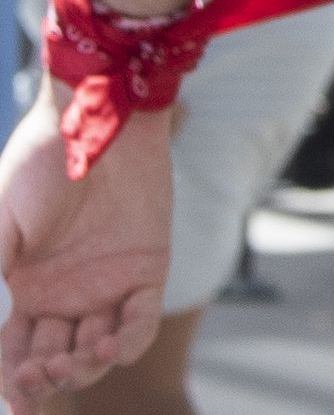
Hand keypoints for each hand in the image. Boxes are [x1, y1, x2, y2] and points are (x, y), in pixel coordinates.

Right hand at [1, 88, 170, 400]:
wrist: (96, 119)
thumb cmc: (38, 167)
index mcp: (22, 290)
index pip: (13, 353)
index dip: (12, 383)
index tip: (12, 399)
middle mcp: (63, 295)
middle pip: (52, 360)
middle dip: (42, 379)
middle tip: (36, 375)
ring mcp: (105, 284)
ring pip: (95, 350)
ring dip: (83, 367)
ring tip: (73, 359)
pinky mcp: (146, 268)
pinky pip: (141, 321)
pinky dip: (127, 342)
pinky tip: (108, 345)